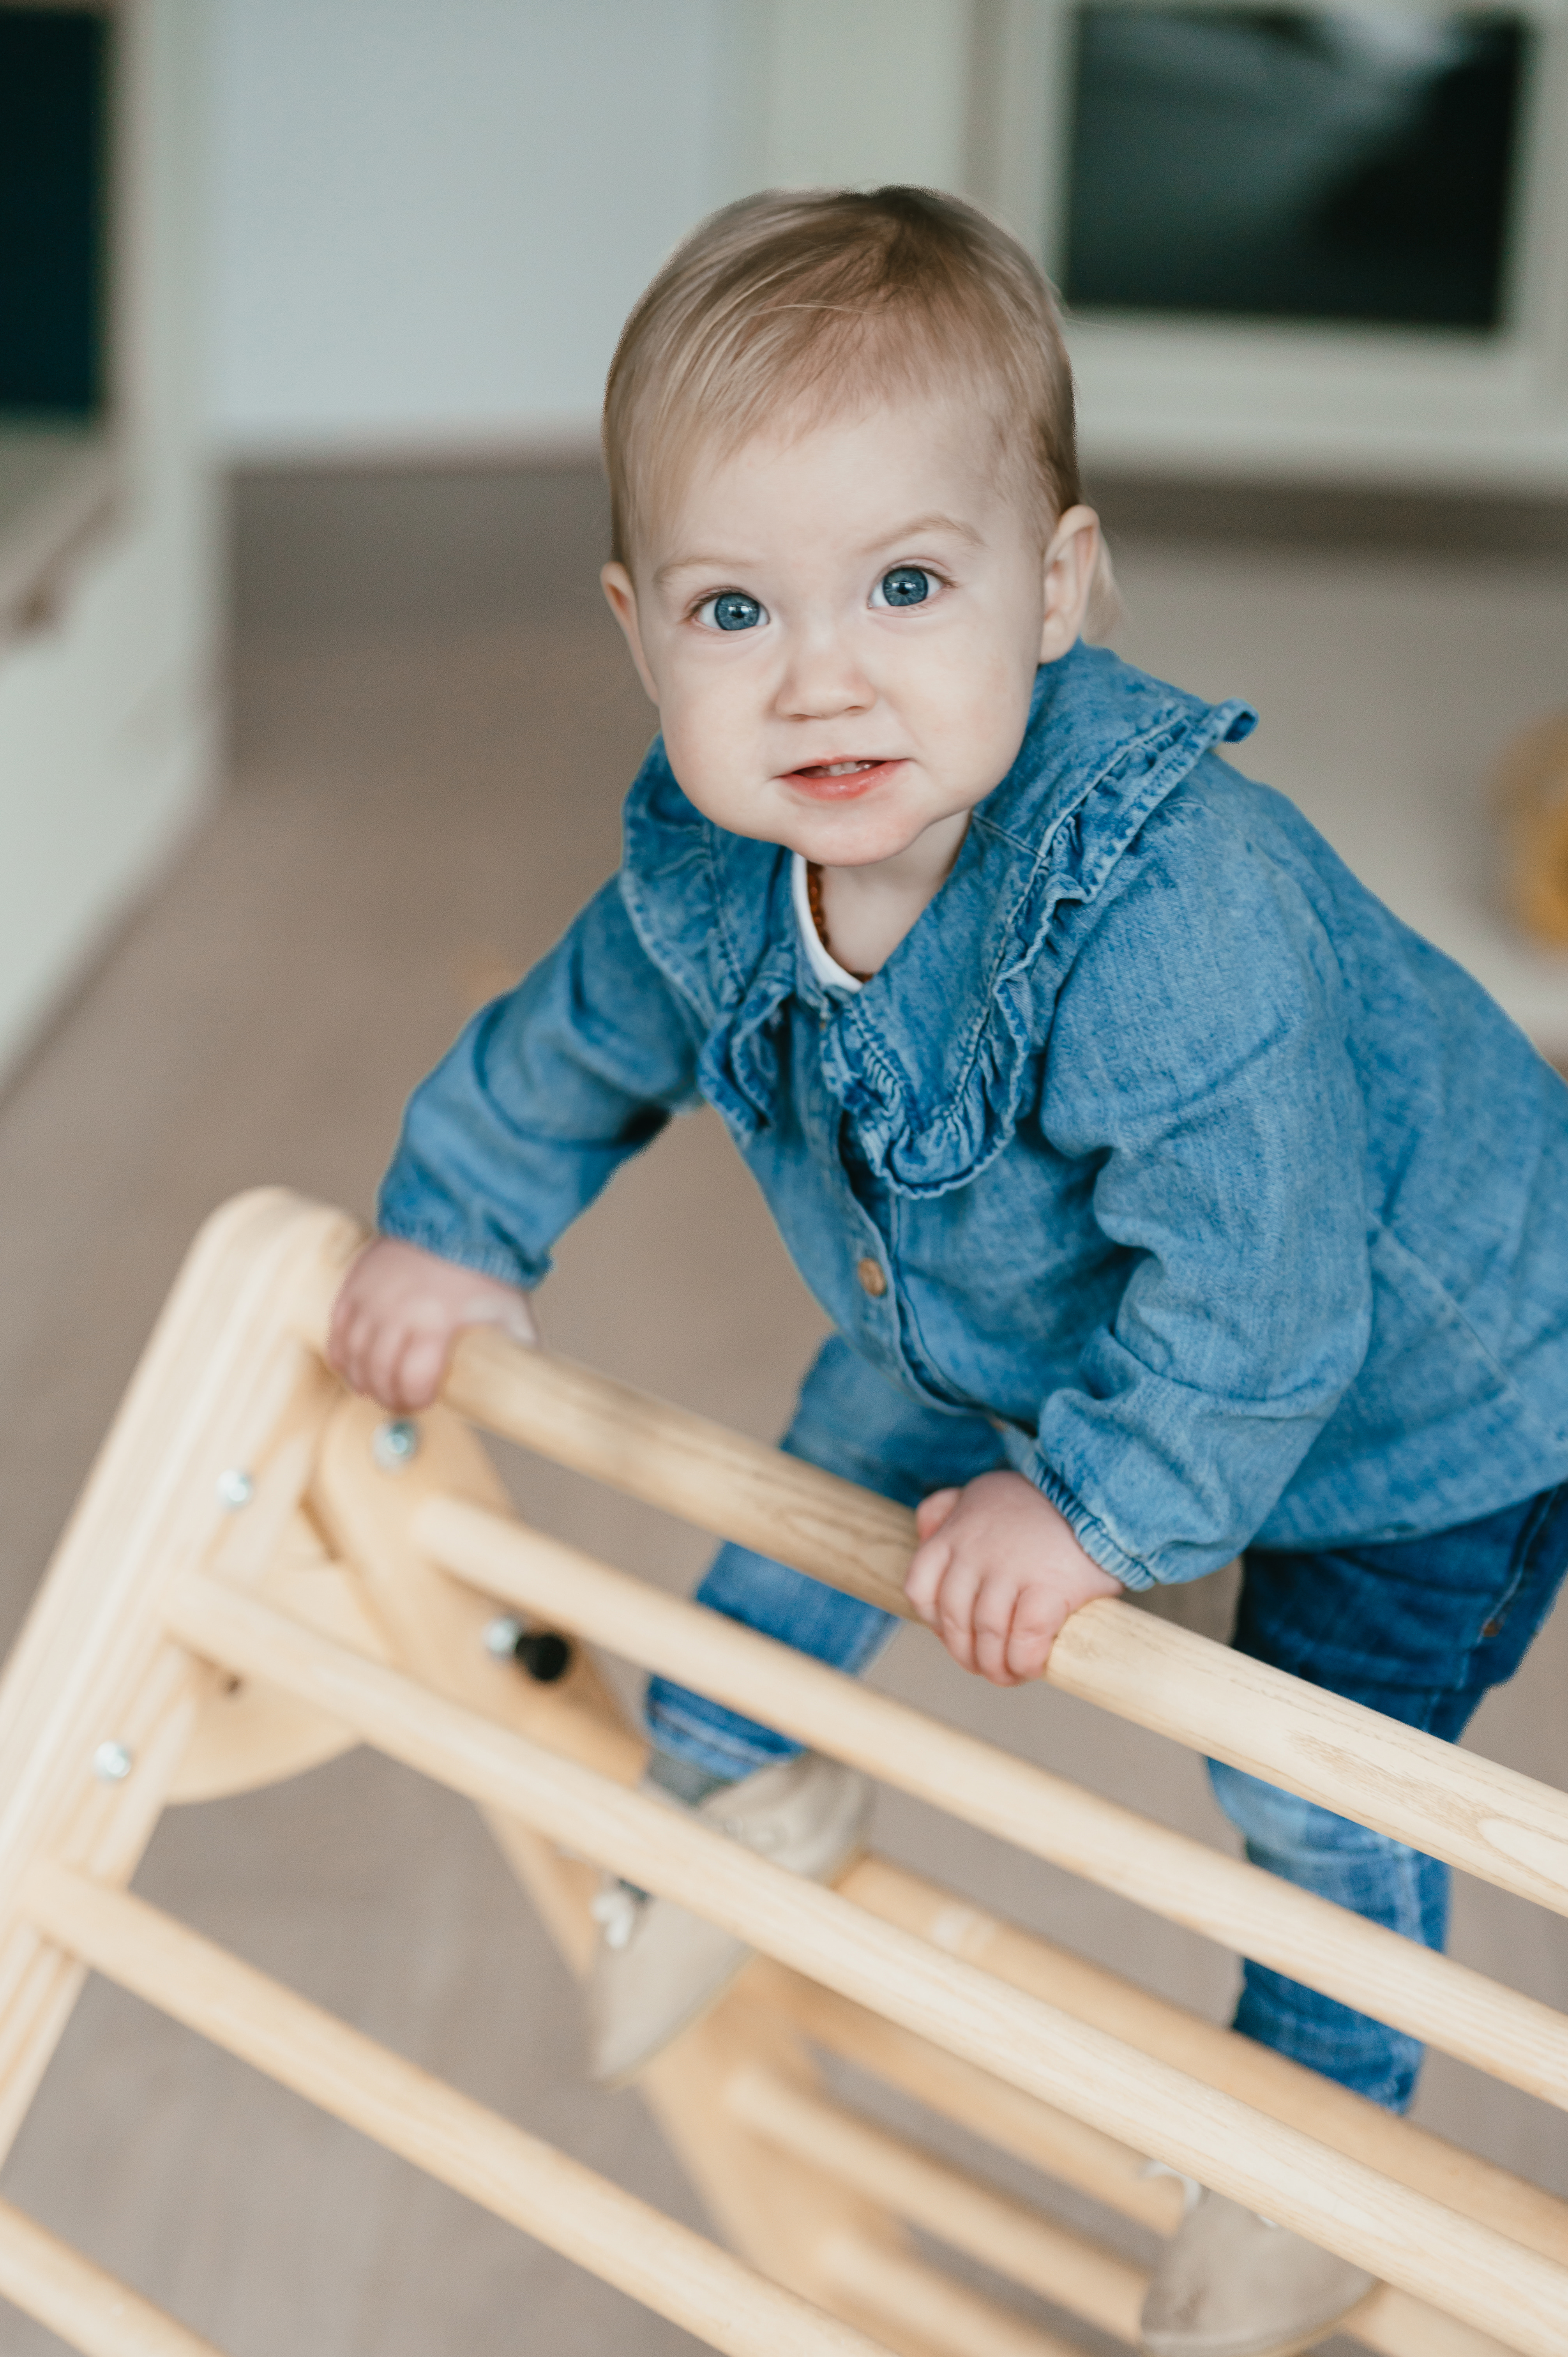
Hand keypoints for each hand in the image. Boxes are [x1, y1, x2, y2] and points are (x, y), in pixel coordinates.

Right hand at [327, 1236, 537, 1412]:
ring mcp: (372, 1297)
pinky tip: (352, 1367)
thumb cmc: (488, 1273)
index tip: (422, 1402)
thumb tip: (524, 1387)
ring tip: (373, 1389)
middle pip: (379, 1373)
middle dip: (388, 1396)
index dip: (415, 1399)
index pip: (413, 1380)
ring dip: (361, 1380)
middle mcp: (398, 1312)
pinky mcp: (355, 1285)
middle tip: (399, 1402)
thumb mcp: (512, 1316)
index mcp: (437, 1324)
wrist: (458, 1221)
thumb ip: (516, 1353)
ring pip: (352, 1355)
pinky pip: (336, 1330)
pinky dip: (341, 1354)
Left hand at [904, 1469, 1122, 1684]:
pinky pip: (1025, 1638)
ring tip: (1010, 1675)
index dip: (935, 1623)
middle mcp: (976, 1551)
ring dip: (996, 1667)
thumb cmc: (1041, 1503)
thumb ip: (946, 1509)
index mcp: (956, 1532)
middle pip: (954, 1620)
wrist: (1097, 1494)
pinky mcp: (1050, 1587)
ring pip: (987, 1634)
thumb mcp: (983, 1492)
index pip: (920, 1588)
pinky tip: (1032, 1666)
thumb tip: (922, 1532)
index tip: (957, 1635)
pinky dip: (1025, 1661)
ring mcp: (1011, 1569)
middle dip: (966, 1655)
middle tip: (986, 1667)